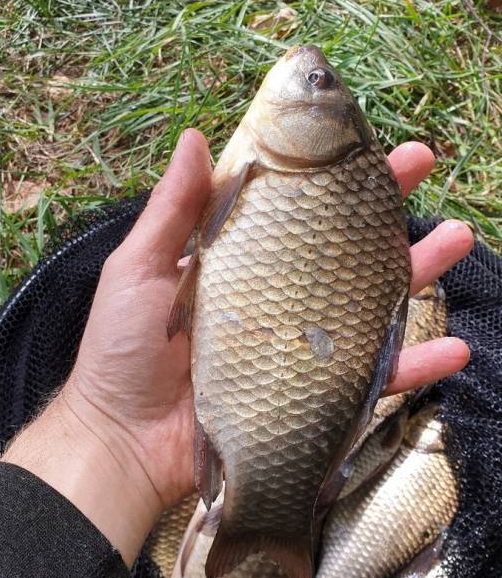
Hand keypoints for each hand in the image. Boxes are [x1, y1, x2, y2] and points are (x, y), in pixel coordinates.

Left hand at [3, 130, 472, 565]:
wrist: (122, 440)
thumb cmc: (121, 350)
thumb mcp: (138, 269)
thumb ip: (170, 210)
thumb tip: (195, 137)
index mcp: (237, 262)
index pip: (292, 208)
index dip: (325, 175)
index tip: (360, 140)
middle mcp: (275, 299)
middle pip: (341, 247)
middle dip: (385, 206)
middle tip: (425, 166)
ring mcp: (298, 347)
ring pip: (370, 303)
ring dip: (419, 271)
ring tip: (457, 240)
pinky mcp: (311, 397)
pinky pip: (371, 380)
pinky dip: (414, 366)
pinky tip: (453, 348)